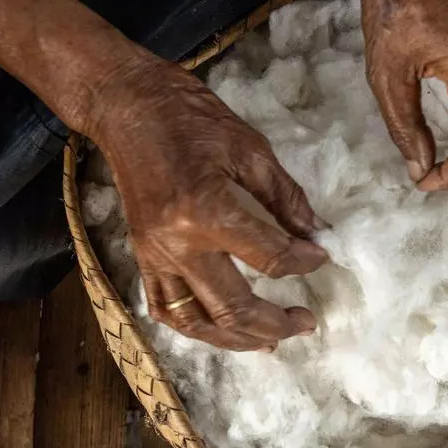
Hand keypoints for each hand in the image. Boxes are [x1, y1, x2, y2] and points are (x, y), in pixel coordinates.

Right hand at [88, 54, 329, 350]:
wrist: (127, 106)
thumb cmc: (190, 118)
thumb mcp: (249, 148)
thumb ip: (285, 197)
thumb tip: (315, 234)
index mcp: (208, 210)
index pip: (269, 256)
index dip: (303, 262)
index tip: (320, 258)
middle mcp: (178, 244)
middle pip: (233, 306)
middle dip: (276, 322)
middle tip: (307, 322)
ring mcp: (154, 255)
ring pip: (196, 320)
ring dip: (236, 338)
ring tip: (269, 340)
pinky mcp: (141, 256)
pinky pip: (165, 307)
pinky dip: (194, 325)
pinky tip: (219, 327)